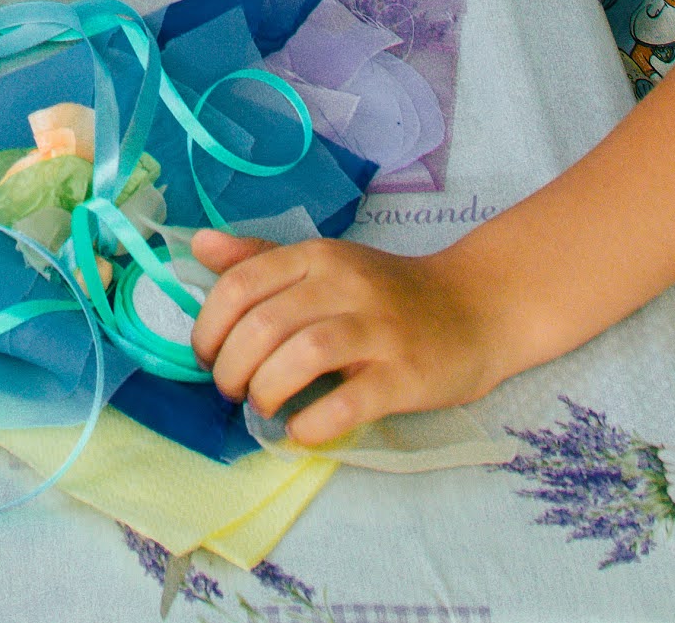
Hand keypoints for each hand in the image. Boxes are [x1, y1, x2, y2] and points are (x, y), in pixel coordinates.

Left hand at [182, 232, 514, 447]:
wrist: (475, 309)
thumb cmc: (388, 294)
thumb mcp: (325, 264)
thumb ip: (262, 258)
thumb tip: (199, 245)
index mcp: (318, 258)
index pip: (240, 284)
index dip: (208, 326)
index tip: (207, 356)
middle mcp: (346, 286)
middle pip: (263, 324)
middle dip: (230, 367)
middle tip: (232, 389)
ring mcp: (379, 330)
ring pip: (301, 356)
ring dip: (265, 390)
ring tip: (262, 404)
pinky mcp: (406, 374)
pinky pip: (348, 402)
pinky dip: (312, 422)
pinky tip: (300, 430)